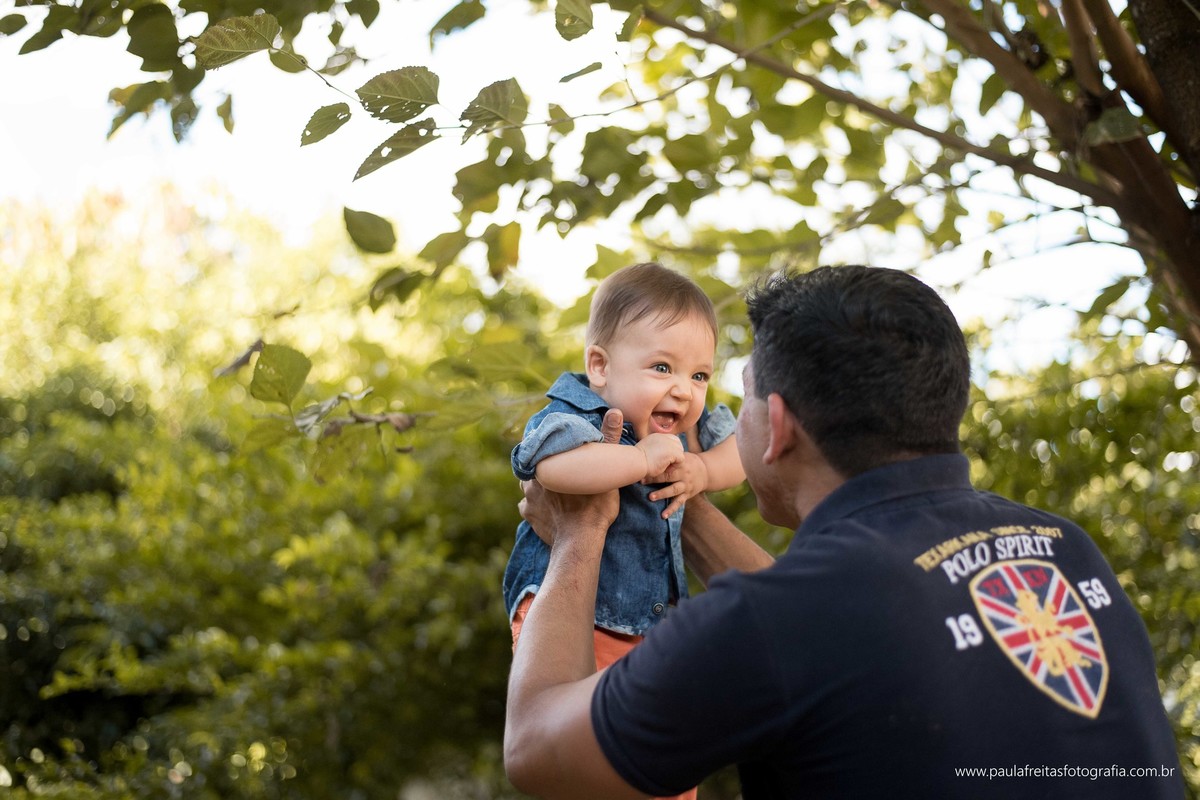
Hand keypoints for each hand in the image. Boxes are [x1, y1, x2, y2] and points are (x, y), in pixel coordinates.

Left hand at [521, 408, 623, 546]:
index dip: (548, 447)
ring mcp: (527, 498)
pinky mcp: (528, 516)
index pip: (539, 446)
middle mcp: (532, 478)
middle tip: (560, 470)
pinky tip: (548, 508)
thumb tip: (614, 411)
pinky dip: (535, 506)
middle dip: (544, 467)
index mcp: (546, 463)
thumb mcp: (605, 469)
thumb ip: (607, 439)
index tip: (558, 450)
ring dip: (538, 486)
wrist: (581, 540)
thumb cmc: (594, 505)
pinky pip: (528, 506)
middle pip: (534, 466)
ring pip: (529, 485)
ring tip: (555, 490)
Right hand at [636, 432, 683, 478]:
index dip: (671, 450)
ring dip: (674, 462)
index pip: (672, 440)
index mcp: (657, 436)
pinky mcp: (673, 451)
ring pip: (680, 453)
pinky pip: (681, 460)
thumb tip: (661, 455)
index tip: (662, 458)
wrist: (634, 462)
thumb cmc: (636, 460)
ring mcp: (669, 443)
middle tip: (663, 463)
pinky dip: (674, 466)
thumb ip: (655, 448)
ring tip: (663, 466)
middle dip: (674, 456)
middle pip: (678, 446)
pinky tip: (665, 468)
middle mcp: (664, 436)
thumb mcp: (646, 450)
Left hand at [648, 451, 709, 517]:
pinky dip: (671, 510)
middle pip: (669, 477)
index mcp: (681, 463)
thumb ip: (669, 454)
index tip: (643, 466)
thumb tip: (650, 445)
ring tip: (651, 497)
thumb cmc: (688, 461)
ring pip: (673, 490)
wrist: (706, 472)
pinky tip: (663, 515)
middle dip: (655, 479)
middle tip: (642, 481)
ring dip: (662, 494)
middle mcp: (684, 475)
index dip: (656, 465)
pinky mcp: (687, 495)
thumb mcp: (681, 455)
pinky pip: (678, 503)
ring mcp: (686, 486)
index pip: (667, 464)